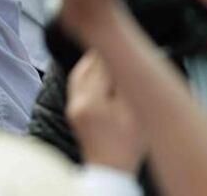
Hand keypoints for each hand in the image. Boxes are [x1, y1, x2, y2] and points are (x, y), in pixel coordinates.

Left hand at [67, 52, 146, 173]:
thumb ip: (127, 85)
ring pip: (79, 73)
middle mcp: (76, 100)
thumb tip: (127, 61)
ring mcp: (72, 105)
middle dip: (101, 54)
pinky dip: (88, 74)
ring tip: (110, 53)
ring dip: (94, 63)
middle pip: (86, 66)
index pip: (99, 65)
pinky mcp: (73, 110)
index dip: (112, 50)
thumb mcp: (134, 114)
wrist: (111, 170)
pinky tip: (99, 70)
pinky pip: (77, 83)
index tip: (121, 35)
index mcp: (91, 100)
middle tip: (117, 40)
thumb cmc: (127, 147)